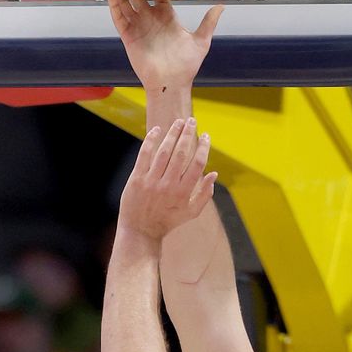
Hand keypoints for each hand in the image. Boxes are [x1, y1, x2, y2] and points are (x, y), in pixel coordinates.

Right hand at [103, 0, 223, 92]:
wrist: (173, 83)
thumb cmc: (186, 66)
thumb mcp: (201, 41)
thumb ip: (208, 22)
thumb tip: (221, 6)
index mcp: (166, 17)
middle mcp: (150, 20)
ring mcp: (138, 27)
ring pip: (124, 3)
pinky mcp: (129, 37)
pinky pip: (119, 18)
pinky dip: (115, 5)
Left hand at [119, 118, 216, 238]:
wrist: (140, 231)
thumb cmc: (168, 221)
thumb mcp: (190, 212)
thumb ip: (205, 194)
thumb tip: (214, 174)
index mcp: (184, 192)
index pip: (197, 164)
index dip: (203, 147)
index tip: (206, 136)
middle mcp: (169, 185)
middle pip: (182, 153)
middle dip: (188, 134)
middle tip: (192, 121)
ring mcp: (152, 181)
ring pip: (164, 151)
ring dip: (172, 134)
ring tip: (178, 122)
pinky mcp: (136, 179)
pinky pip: (144, 155)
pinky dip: (150, 140)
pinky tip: (157, 130)